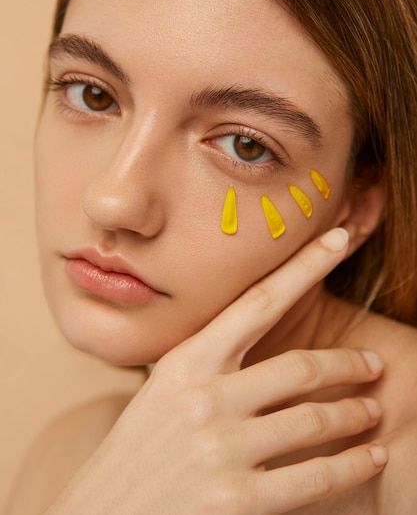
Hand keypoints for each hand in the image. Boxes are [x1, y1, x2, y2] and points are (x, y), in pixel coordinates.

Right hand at [46, 228, 386, 513]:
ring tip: (373, 410)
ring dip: (356, 413)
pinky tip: (371, 456)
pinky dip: (354, 465)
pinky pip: (316, 478)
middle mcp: (205, 399)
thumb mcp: (165, 391)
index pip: (257, 302)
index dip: (305, 266)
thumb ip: (208, 362)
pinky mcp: (238, 502)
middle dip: (348, 362)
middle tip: (373, 362)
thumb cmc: (140, 449)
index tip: (339, 239)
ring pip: (314, 420)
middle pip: (301, 366)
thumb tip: (258, 330)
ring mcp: (221, 450)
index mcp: (186, 363)